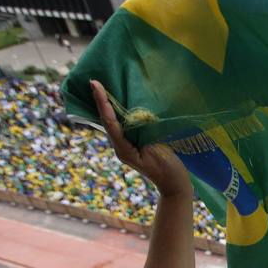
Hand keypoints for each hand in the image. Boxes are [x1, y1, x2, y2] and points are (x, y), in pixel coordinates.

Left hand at [90, 80, 192, 199]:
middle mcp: (120, 147)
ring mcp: (125, 146)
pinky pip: (123, 125)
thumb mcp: (157, 150)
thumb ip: (145, 133)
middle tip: (93, 81)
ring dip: (108, 105)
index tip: (95, 85)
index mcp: (123, 149)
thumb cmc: (169, 170)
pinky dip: (119, 112)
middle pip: (107, 120)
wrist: (174, 186)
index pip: (110, 122)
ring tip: (101, 87)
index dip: (103, 102)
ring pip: (113, 122)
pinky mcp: (133, 144)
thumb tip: (136, 117)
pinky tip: (119, 102)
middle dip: (101, 101)